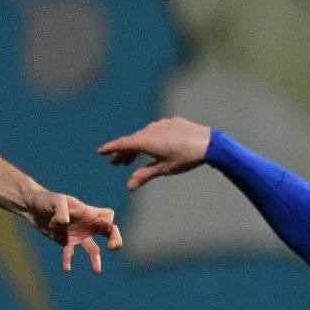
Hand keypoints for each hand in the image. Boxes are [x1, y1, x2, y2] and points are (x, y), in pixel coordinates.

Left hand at [22, 189, 120, 273]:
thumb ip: (62, 210)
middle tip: (113, 247)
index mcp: (88, 212)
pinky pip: (70, 253)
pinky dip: (68, 261)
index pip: (108, 216)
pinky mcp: (66, 242)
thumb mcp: (55, 200)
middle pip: (110, 232)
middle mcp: (87, 224)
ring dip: (95, 259)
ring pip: (93, 249)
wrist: (32, 207)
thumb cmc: (46, 199)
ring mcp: (78, 235)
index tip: (99, 223)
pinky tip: (67, 269)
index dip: (107, 221)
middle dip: (115, 239)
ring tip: (97, 271)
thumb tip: (64, 224)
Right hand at [97, 118, 213, 189]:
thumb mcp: (164, 169)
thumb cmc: (186, 158)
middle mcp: (150, 129)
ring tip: (132, 158)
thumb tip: (129, 187)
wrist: (210, 143)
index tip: (100, 152)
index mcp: (145, 140)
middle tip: (117, 164)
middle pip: (132, 141)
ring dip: (137, 147)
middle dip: (124, 153)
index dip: (110, 148)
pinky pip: (157, 131)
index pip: (122, 144)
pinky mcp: (172, 122)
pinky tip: (154, 147)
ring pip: (144, 136)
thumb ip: (144, 175)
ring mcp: (162, 124)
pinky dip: (151, 139)